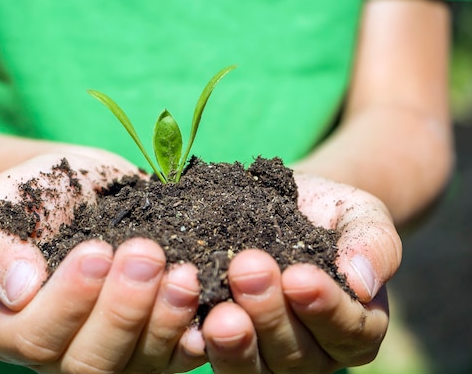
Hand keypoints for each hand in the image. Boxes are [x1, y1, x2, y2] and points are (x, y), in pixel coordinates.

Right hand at [0, 152, 204, 372]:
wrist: (83, 189)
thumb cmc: (35, 195)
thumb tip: (18, 288)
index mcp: (14, 328)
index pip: (35, 339)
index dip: (68, 301)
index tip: (96, 249)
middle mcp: (63, 353)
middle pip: (91, 364)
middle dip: (123, 311)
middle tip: (147, 255)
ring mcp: (115, 352)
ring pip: (139, 365)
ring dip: (165, 322)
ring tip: (184, 273)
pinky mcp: (157, 340)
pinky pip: (178, 355)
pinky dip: (197, 335)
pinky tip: (213, 305)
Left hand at [187, 173, 400, 373]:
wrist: (287, 204)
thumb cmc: (331, 212)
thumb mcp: (362, 216)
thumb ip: (373, 244)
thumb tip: (363, 282)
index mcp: (356, 326)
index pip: (349, 330)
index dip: (325, 307)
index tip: (299, 276)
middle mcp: (314, 352)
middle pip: (297, 353)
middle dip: (270, 313)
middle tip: (246, 270)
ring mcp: (268, 356)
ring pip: (254, 367)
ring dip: (235, 340)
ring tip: (218, 310)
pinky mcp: (227, 347)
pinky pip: (212, 357)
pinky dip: (198, 343)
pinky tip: (188, 323)